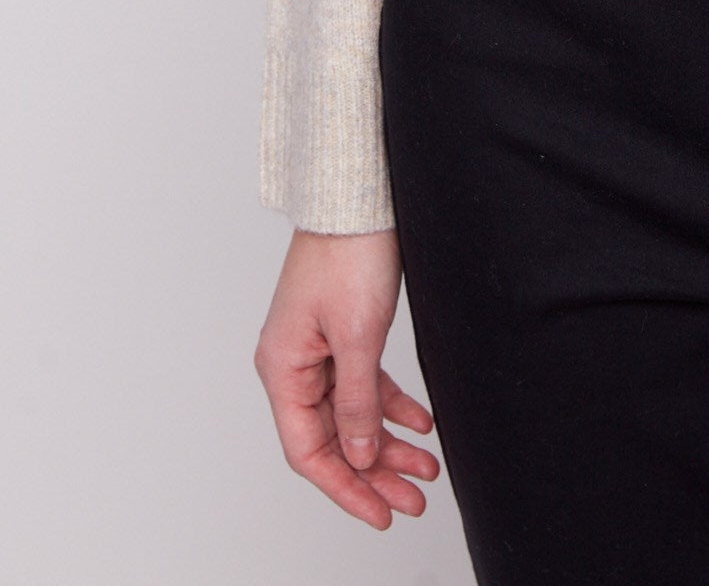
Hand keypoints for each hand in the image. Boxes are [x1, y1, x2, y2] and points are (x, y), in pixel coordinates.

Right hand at [254, 226, 439, 526]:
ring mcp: (316, 349)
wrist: (359, 195)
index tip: (382, 513)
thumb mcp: (358, 336)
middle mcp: (293, 365)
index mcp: (282, 370)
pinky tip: (421, 423)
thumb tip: (360, 455)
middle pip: (333, 438)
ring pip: (352, 414)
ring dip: (389, 443)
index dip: (345, 488)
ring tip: (426, 469)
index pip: (309, 451)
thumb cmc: (348, 254)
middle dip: (374, 473)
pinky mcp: (340, 333)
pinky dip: (391, 405)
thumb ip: (358, 401)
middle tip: (414, 500)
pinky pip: (363, 384)